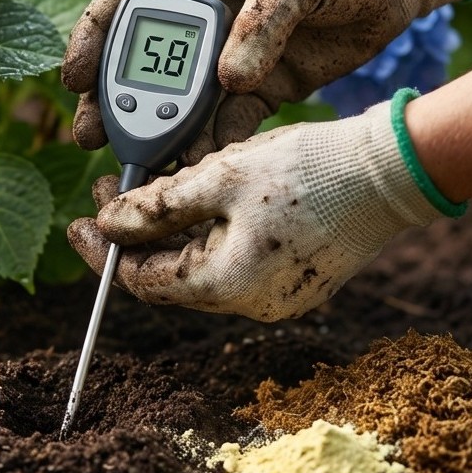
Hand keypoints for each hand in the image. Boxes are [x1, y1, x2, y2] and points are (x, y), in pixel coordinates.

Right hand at [62, 0, 469, 161]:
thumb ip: (261, 23)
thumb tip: (228, 81)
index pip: (121, 4)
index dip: (89, 40)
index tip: (74, 79)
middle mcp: (200, 22)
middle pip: (140, 66)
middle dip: (116, 104)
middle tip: (98, 139)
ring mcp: (228, 59)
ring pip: (178, 104)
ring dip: (161, 136)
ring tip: (146, 168)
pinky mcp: (259, 89)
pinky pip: (225, 124)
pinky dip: (210, 148)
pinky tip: (199, 169)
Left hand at [66, 100, 445, 320]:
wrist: (392, 170)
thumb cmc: (311, 168)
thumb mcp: (221, 175)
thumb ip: (157, 205)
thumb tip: (106, 224)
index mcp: (226, 285)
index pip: (142, 281)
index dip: (103, 251)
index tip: (79, 220)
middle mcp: (250, 304)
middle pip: (169, 277)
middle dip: (135, 236)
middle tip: (111, 191)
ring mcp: (276, 296)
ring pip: (199, 267)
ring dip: (170, 232)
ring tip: (155, 185)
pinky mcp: (293, 280)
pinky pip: (231, 262)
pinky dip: (206, 234)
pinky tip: (199, 197)